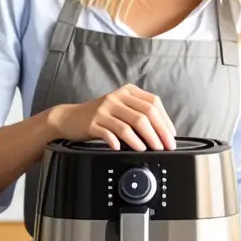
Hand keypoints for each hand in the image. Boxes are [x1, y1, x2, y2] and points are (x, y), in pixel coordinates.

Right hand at [47, 83, 176, 150]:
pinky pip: (110, 133)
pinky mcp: (93, 122)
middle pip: (144, 114)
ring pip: (129, 125)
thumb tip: (162, 132)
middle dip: (158, 133)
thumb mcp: (120, 108)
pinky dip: (119, 142)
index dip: (165, 120)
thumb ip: (139, 113)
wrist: (70, 118)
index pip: (153, 103)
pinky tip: (123, 149)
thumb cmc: (99, 115)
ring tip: (148, 149)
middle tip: (165, 147)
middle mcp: (116, 97)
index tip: (171, 136)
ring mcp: (104, 109)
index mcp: (127, 91)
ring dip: (143, 140)